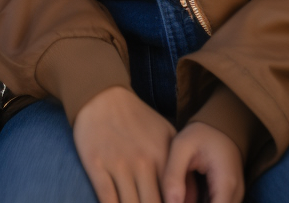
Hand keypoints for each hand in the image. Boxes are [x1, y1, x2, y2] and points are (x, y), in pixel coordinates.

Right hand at [73, 85, 175, 202]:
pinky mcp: (96, 165)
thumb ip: (182, 168)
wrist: (103, 96)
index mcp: (163, 157)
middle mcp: (143, 162)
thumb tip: (191, 201)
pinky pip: (107, 199)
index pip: (173, 198)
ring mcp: (118, 164)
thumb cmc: (137, 119)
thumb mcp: (167, 136)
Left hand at [161, 122, 243, 202]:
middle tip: (174, 197)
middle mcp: (235, 195)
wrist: (220, 125)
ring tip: (178, 195)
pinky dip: (199, 202)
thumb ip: (173, 174)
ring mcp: (234, 197)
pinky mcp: (228, 198)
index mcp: (225, 183)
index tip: (176, 201)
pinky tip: (183, 197)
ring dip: (194, 202)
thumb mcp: (181, 146)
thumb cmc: (201, 133)